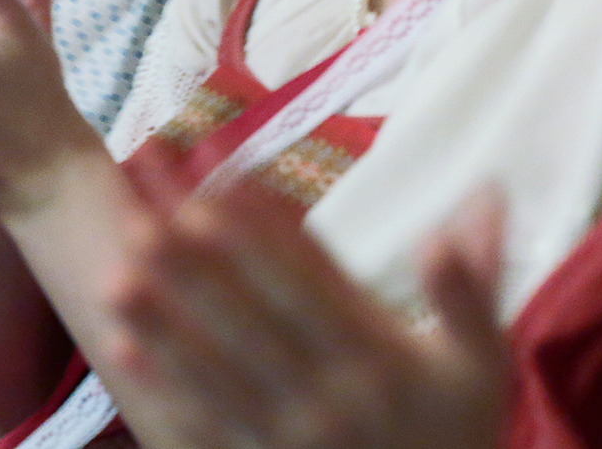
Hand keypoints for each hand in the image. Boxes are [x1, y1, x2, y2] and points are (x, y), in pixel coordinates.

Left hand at [104, 182, 508, 448]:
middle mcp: (328, 397)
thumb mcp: (481, 363)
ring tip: (117, 274)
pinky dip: (165, 387)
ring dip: (164, 322)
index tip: (216, 179)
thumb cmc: (459, 431)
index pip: (308, 282)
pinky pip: (207, 425)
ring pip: (216, 371)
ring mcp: (290, 438)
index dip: (259, 230)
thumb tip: (484, 193)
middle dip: (196, 268)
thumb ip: (469, 285)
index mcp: (377, 359)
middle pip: (251, 320)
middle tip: (143, 216)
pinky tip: (122, 348)